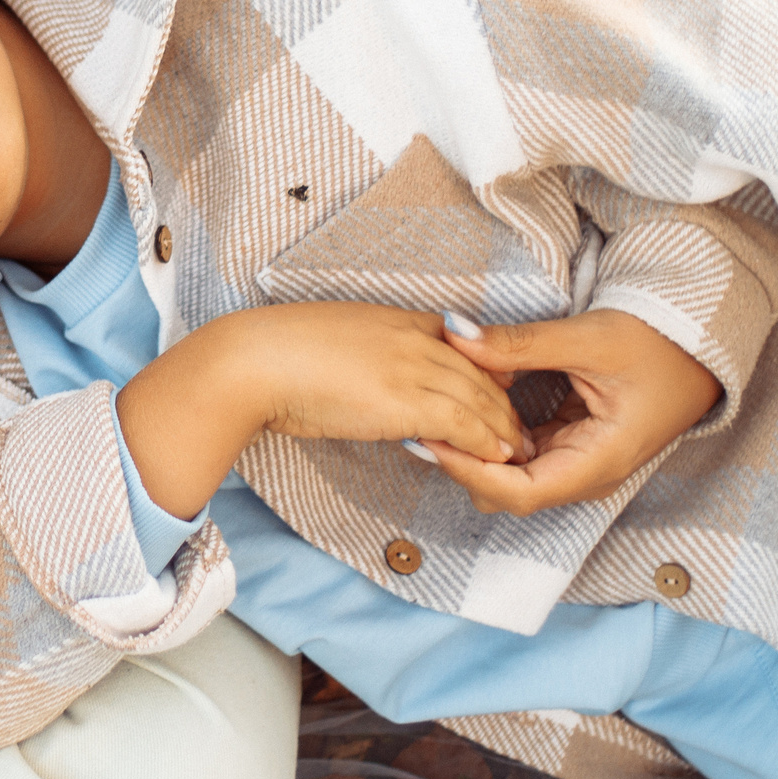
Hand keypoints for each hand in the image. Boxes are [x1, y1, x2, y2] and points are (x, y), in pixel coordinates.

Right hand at [119, 303, 525, 515]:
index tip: (500, 394)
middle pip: (481, 372)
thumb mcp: (335, 342)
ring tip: (518, 453)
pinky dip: (483, 442)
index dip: (487, 372)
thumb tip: (369, 383)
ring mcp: (411, 366)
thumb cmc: (279, 356)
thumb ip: (366, 357)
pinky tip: (495, 458)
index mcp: (397, 320)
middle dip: (507, 405)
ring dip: (503, 429)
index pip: (462, 344)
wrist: (255, 363)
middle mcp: (413, 338)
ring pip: (479, 398)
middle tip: (523, 432)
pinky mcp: (405, 400)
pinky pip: (461, 422)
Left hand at [419, 309, 721, 516]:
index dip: (468, 471)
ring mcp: (579, 462)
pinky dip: (494, 434)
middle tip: (423, 423)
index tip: (429, 439)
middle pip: (507, 491)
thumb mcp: (588, 339)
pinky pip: (523, 452)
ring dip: (476, 449)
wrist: (698, 342)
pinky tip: (469, 408)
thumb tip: (458, 335)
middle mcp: (586, 474)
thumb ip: (519, 344)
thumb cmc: (659, 344)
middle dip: (464, 463)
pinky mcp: (573, 444)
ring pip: (511, 475)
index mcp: (597, 463)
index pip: (517, 492)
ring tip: (438, 415)